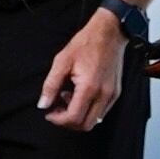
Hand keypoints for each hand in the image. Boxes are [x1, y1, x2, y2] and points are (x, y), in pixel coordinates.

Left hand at [39, 8, 127, 130]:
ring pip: (95, 120)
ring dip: (79, 116)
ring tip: (68, 97)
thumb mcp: (62, 61)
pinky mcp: (116, 93)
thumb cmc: (86, 43)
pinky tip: (80, 94)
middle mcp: (103, 95)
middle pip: (85, 125)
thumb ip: (51, 85)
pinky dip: (89, 110)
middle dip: (68, 121)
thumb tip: (43, 104)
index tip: (50, 114)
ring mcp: (112, 95)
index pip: (74, 118)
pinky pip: (102, 111)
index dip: (58, 120)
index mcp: (89, 87)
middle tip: (57, 109)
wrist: (109, 33)